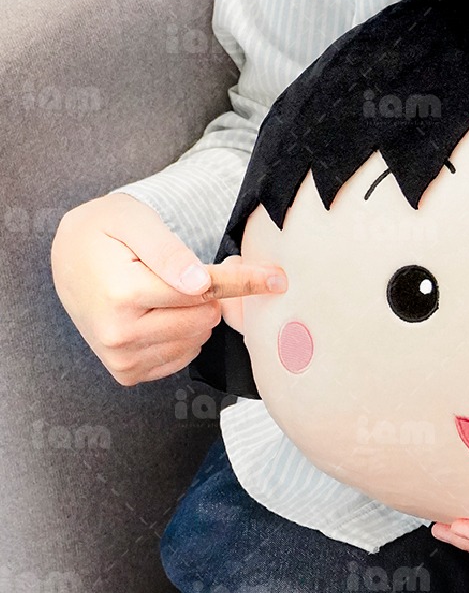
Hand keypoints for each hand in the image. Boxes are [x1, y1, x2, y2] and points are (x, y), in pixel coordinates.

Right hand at [51, 192, 286, 384]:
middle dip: (213, 294)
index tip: (278, 279)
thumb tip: (200, 285)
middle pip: (205, 318)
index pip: (203, 291)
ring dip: (198, 313)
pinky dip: (186, 333)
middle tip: (196, 272)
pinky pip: (183, 357)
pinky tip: (166, 311)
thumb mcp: (134, 221)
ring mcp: (121, 358)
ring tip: (174, 289)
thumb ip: (169, 251)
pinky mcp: (127, 371)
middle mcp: (119, 333)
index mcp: (123, 294)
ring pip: (198, 338)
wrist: (66, 257)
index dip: (245, 281)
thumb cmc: (105, 231)